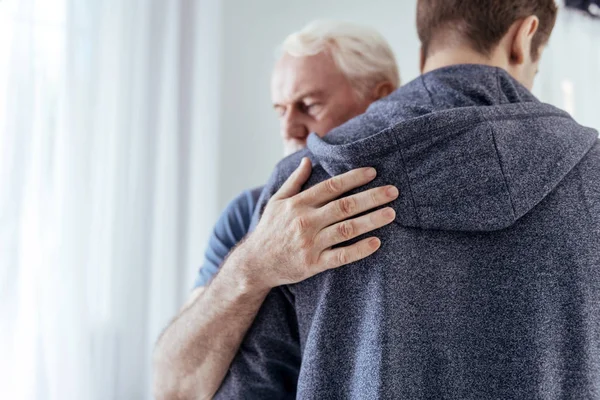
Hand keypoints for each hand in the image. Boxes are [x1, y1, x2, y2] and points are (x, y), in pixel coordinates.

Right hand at [238, 157, 397, 289]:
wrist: (255, 263)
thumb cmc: (269, 230)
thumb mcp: (277, 201)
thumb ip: (295, 181)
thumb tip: (308, 160)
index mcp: (298, 203)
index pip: (331, 186)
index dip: (353, 178)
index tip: (373, 172)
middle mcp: (305, 221)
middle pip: (344, 206)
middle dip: (371, 197)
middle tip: (393, 191)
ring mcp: (310, 243)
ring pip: (347, 229)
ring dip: (371, 220)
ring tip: (391, 213)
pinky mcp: (313, 264)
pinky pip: (341, 256)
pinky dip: (360, 249)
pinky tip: (376, 242)